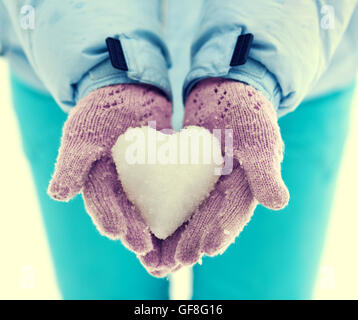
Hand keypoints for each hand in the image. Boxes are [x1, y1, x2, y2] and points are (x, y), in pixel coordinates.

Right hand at [48, 84, 171, 254]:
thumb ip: (73, 161)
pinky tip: (187, 219)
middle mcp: (120, 183)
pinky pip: (170, 189)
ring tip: (165, 249)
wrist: (130, 88)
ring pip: (149, 207)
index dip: (108, 217)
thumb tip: (57, 195)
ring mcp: (142, 178)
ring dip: (155, 228)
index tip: (117, 233)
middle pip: (128, 211)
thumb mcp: (84, 131)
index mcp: (97, 178)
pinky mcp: (163, 170)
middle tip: (145, 248)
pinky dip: (176, 205)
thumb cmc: (102, 108)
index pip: (102, 202)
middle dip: (134, 230)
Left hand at [140, 78, 288, 273]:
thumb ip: (265, 169)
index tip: (203, 251)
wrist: (226, 88)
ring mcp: (205, 182)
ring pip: (189, 214)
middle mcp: (225, 189)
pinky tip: (147, 224)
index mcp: (246, 186)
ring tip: (154, 257)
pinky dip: (162, 211)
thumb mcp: (258, 136)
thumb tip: (279, 203)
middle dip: (191, 243)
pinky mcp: (186, 172)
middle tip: (171, 263)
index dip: (217, 232)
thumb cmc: (247, 110)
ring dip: (174, 236)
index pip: (231, 214)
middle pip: (206, 221)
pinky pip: (174, 195)